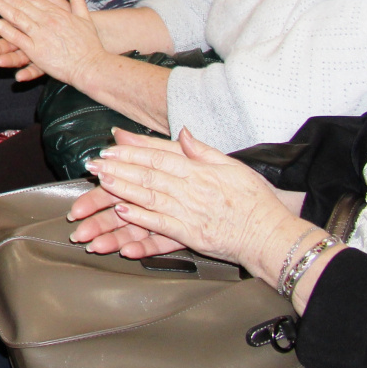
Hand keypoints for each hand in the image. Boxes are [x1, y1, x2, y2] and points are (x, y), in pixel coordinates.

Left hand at [0, 0, 105, 86]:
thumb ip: (78, 0)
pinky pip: (17, 38)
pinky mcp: (37, 51)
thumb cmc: (90, 44)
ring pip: (16, 17)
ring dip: (0, 6)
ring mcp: (41, 35)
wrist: (94, 65)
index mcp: (57, 12)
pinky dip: (4, 29)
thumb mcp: (84, 18)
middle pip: (20, 5)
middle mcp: (47, 21)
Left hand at [85, 129, 318, 280]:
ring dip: (122, 188)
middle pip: (148, 174)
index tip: (110, 148)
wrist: (272, 235)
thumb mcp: (233, 166)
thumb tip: (184, 132)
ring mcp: (190, 212)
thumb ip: (203, 150)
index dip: (132, 151)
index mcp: (200, 171)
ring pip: (149, 196)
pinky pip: (161, 224)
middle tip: (94, 163)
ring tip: (101, 181)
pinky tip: (123, 210)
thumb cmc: (256, 201)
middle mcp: (192, 189)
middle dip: (117, 167)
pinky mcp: (191, 235)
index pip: (159, 156)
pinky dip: (140, 217)